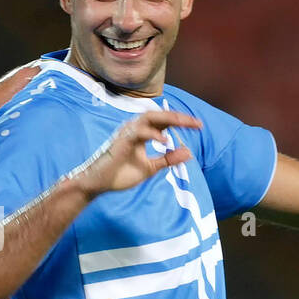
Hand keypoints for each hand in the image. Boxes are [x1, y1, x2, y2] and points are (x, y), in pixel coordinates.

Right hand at [70, 107, 200, 196]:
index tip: (199, 126)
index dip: (182, 122)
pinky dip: (152, 134)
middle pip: (160, 115)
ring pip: (150, 117)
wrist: (99, 183)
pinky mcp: (122, 139)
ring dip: (168, 119)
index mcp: (143, 133)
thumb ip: (168, 159)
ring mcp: (128, 132)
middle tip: (196, 124)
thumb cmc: (120, 174)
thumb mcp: (151, 168)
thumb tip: (188, 152)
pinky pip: (139, 132)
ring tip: (184, 123)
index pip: (165, 122)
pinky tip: (165, 141)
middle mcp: (135, 128)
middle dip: (179, 118)